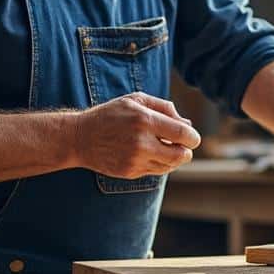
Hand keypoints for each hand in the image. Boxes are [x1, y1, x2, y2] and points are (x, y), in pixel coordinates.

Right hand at [72, 93, 200, 178]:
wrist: (80, 138)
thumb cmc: (111, 115)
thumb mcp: (136, 100)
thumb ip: (165, 108)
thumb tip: (188, 124)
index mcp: (144, 120)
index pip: (183, 135)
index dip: (193, 137)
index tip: (191, 137)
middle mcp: (141, 142)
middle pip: (181, 155)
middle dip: (186, 151)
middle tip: (182, 145)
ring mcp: (135, 160)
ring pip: (170, 166)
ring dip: (174, 158)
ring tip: (165, 148)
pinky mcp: (130, 172)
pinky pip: (157, 172)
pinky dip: (160, 164)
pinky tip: (152, 154)